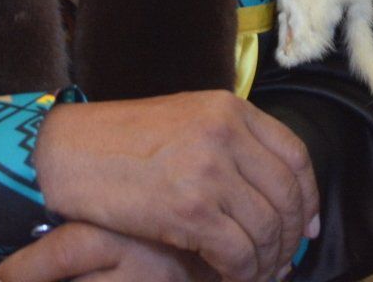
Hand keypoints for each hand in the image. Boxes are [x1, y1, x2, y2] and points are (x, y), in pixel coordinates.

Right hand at [33, 90, 318, 281]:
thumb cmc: (118, 142)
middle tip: (280, 263)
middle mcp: (226, 134)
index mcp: (229, 109)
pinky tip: (228, 279)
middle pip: (287, 196)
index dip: (308, 198)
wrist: (64, 153)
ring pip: (267, 230)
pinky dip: (241, 274)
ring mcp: (210, 169)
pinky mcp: (189, 208)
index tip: (306, 227)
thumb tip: (267, 190)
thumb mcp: (184, 121)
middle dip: (290, 239)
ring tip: (252, 275)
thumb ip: (227, 143)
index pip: (296, 156)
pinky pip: (238, 253)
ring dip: (266, 262)